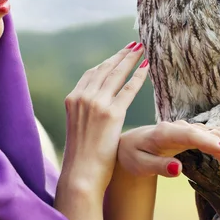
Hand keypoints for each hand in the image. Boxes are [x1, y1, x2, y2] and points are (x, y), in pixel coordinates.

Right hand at [60, 41, 147, 195]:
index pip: (92, 73)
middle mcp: (82, 97)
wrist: (80, 172)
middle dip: (121, 55)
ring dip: (130, 60)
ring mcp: (96, 104)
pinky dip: (138, 76)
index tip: (118, 54)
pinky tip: (146, 68)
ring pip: (117, 74)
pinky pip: (128, 89)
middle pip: (105, 69)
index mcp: (72, 99)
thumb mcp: (78, 127)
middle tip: (134, 46)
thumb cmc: (81, 156)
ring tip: (142, 50)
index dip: (107, 61)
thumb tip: (96, 111)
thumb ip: (86, 113)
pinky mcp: (111, 114)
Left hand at [117, 121, 219, 177]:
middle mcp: (180, 127)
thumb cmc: (131, 155)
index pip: (191, 135)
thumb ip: (157, 167)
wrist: (126, 144)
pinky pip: (216, 133)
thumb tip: (178, 169)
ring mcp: (188, 129)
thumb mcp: (139, 164)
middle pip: (209, 135)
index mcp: (165, 133)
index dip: (209, 142)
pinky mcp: (194, 134)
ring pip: (216, 133)